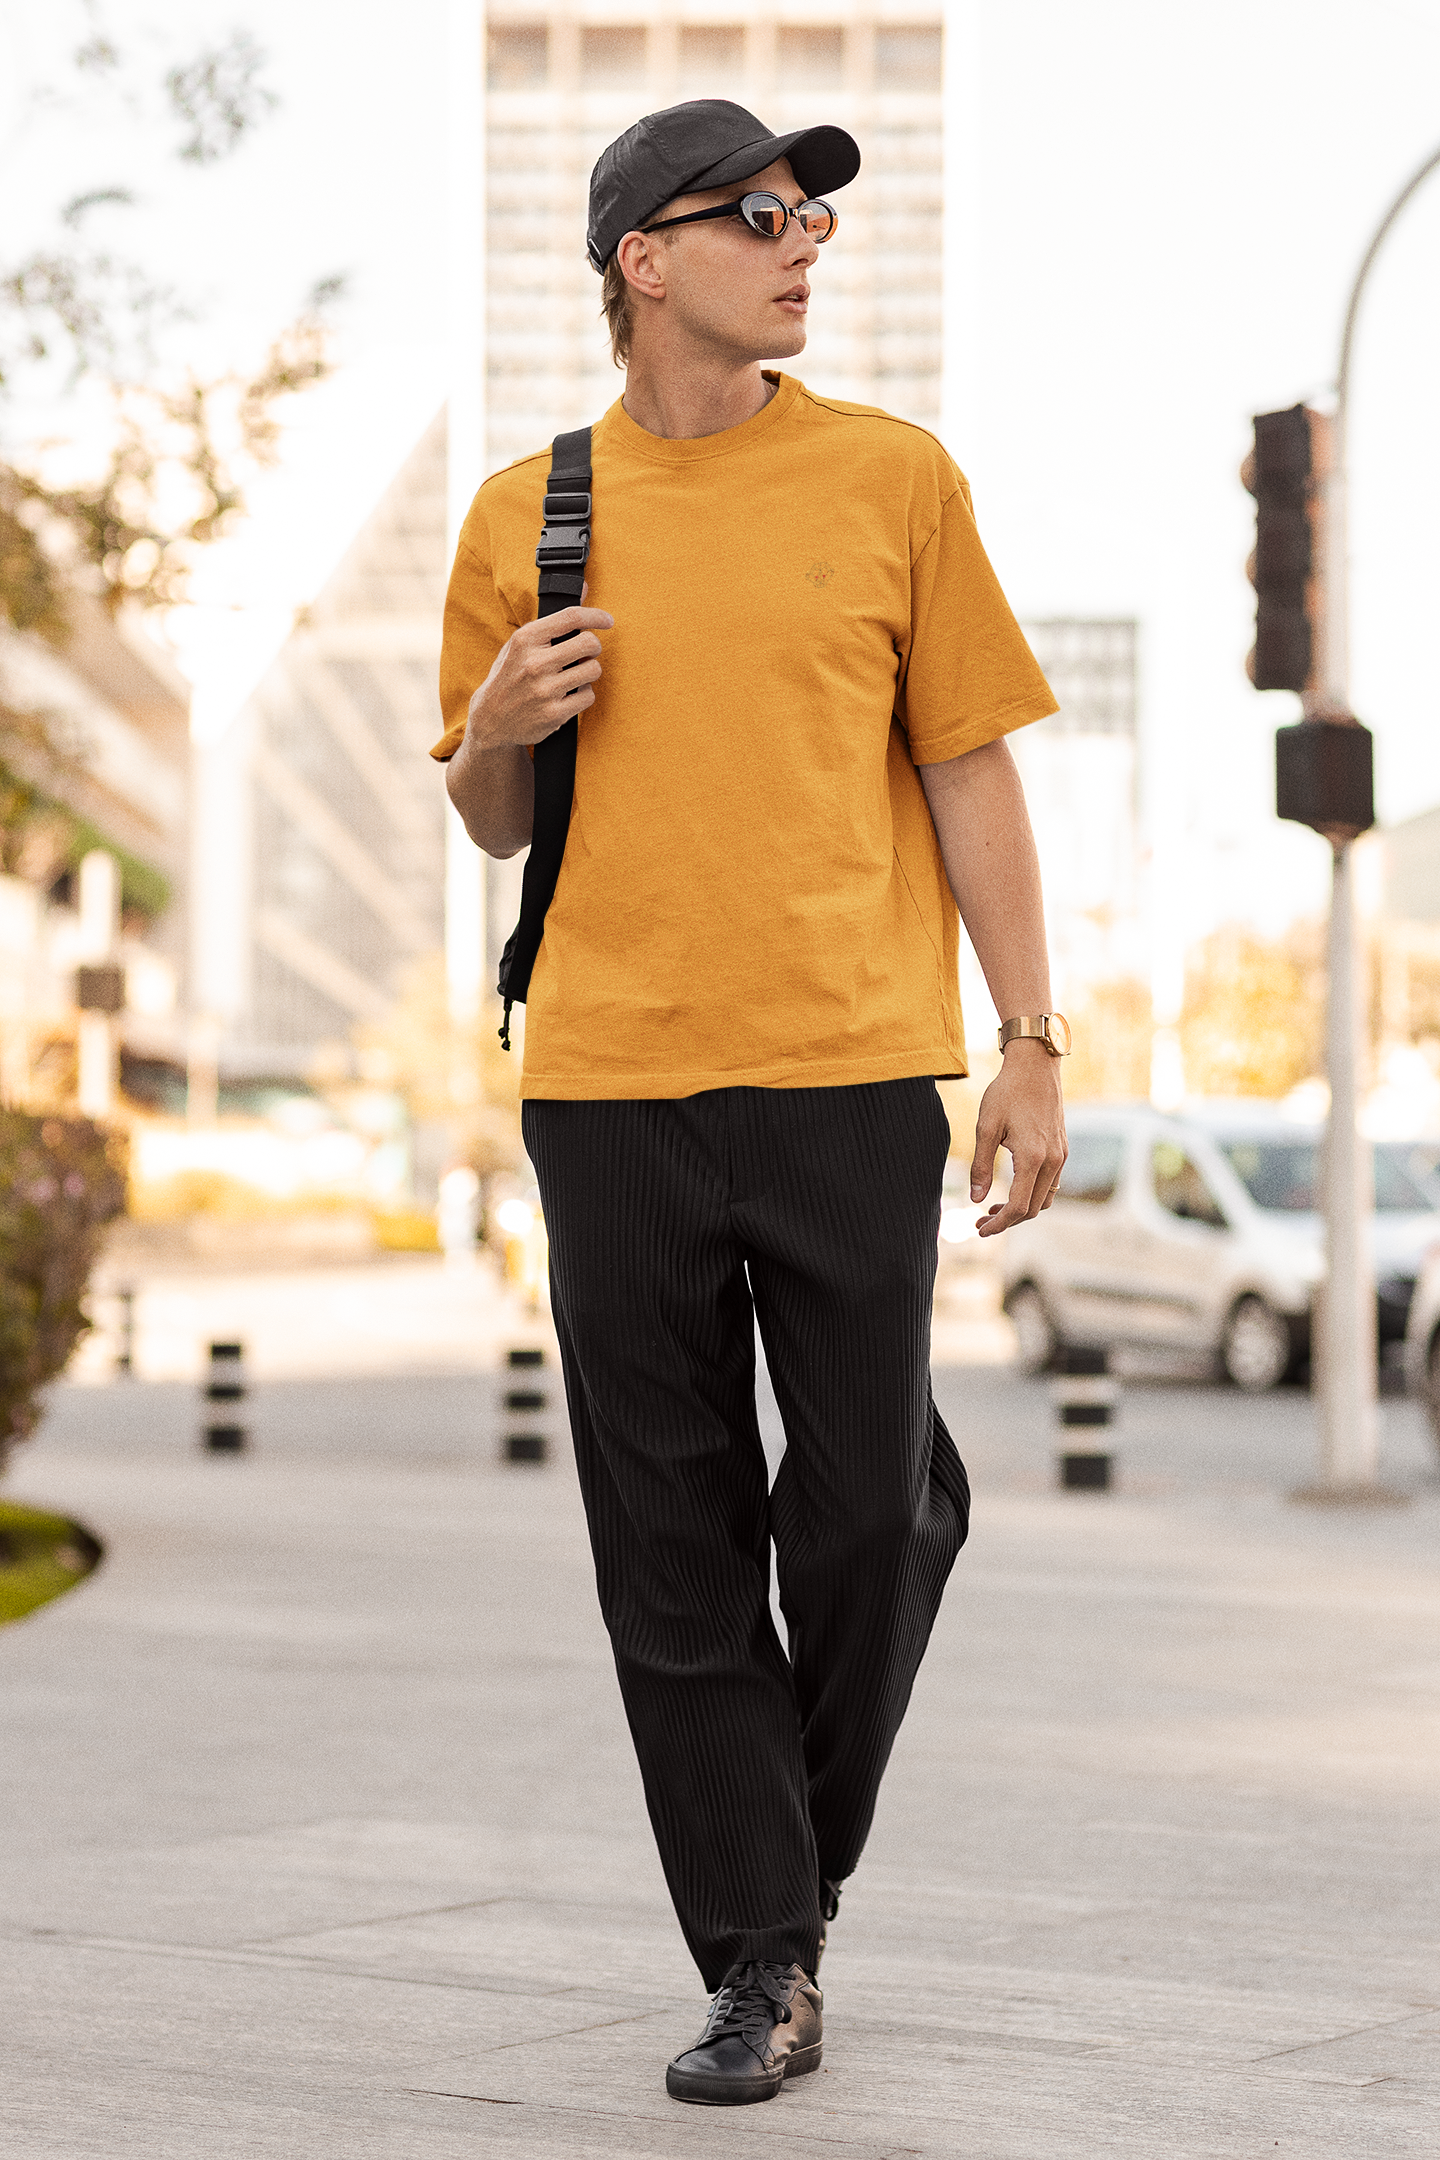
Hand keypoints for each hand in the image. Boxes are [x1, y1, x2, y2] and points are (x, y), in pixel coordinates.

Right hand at [466, 597, 612, 751]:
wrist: (490, 720)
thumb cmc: (509, 675)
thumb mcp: (520, 643)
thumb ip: (553, 618)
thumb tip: (584, 589)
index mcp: (525, 640)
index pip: (571, 618)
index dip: (596, 616)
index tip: (607, 620)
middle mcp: (534, 663)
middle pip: (589, 643)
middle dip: (593, 646)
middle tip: (586, 652)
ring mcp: (545, 690)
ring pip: (593, 670)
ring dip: (589, 671)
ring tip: (574, 673)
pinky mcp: (554, 714)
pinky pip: (588, 696)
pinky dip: (583, 694)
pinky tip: (570, 694)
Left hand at [970, 1040, 1066, 1236]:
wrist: (1035, 1065)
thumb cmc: (1006, 1092)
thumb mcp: (985, 1127)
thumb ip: (980, 1166)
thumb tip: (975, 1199)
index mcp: (1033, 1157)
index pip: (1019, 1207)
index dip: (1000, 1224)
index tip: (980, 1230)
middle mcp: (1053, 1160)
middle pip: (1034, 1208)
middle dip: (1008, 1219)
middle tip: (980, 1220)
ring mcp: (1061, 1155)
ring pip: (1045, 1198)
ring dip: (1022, 1208)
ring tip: (993, 1207)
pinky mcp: (1063, 1149)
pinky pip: (1051, 1183)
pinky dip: (1033, 1193)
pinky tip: (1012, 1187)